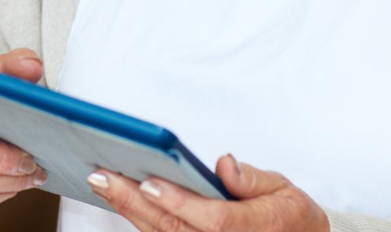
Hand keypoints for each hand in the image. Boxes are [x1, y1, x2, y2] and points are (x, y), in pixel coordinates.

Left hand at [86, 153, 328, 231]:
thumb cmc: (289, 215)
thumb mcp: (285, 190)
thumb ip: (254, 179)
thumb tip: (224, 164)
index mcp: (258, 228)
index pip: (214, 219)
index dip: (180, 202)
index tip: (149, 182)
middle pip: (176, 230)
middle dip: (136, 202)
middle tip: (102, 175)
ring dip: (129, 210)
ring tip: (101, 182)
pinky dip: (139, 219)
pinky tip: (119, 198)